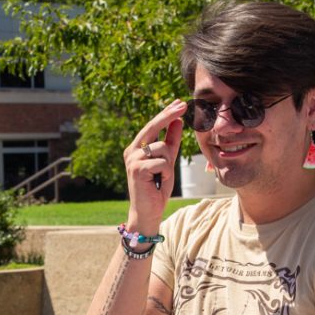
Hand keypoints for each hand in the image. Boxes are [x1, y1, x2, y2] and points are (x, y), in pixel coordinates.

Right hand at [124, 100, 186, 223]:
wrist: (147, 212)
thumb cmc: (156, 188)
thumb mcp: (167, 162)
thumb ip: (171, 142)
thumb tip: (177, 121)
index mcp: (136, 148)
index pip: (153, 126)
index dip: (166, 113)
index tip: (179, 103)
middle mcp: (131, 151)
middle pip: (153, 127)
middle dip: (169, 115)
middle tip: (183, 105)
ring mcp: (132, 159)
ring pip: (162, 147)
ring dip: (169, 163)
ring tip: (161, 177)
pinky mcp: (137, 169)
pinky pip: (162, 162)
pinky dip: (166, 173)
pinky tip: (158, 182)